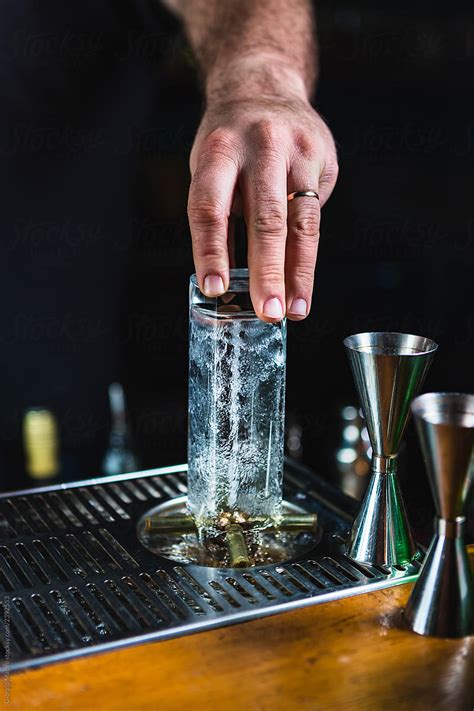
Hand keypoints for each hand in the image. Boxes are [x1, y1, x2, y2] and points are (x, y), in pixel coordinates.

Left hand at [188, 90, 337, 321]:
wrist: (264, 85)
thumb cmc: (230, 143)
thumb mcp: (211, 167)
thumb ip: (220, 215)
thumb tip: (225, 281)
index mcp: (219, 151)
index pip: (211, 207)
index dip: (211, 251)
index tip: (214, 289)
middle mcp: (259, 147)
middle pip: (263, 219)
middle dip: (265, 271)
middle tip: (266, 312)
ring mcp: (296, 151)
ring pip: (298, 223)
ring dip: (296, 274)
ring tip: (292, 312)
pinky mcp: (321, 159)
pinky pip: (315, 219)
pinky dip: (307, 261)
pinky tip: (302, 291)